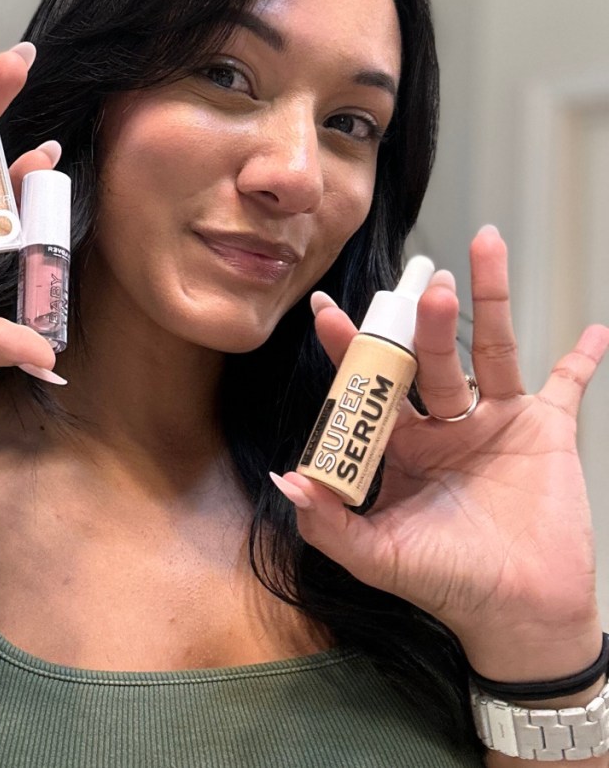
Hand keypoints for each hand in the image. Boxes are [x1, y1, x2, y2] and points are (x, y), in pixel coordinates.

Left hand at [275, 226, 608, 678]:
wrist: (516, 614)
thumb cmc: (444, 582)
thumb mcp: (376, 556)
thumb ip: (327, 523)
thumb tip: (285, 478)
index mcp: (400, 443)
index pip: (371, 384)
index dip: (348, 348)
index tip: (325, 310)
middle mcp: (444, 422)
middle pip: (430, 357)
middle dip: (424, 324)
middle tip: (423, 288)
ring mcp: (496, 421)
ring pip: (490, 349)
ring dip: (490, 302)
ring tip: (483, 249)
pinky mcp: (547, 431)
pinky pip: (567, 386)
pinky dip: (583, 359)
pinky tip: (593, 330)